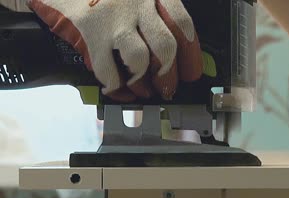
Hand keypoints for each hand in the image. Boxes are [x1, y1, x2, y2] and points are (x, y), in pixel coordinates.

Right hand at [28, 0, 202, 100]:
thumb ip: (158, 19)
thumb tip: (176, 58)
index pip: (183, 25)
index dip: (191, 55)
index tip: (190, 74)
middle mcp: (137, 2)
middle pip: (165, 46)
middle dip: (168, 76)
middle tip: (166, 88)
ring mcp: (113, 16)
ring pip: (139, 58)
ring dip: (142, 82)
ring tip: (142, 89)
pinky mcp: (89, 28)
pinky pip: (107, 67)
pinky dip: (115, 86)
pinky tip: (117, 89)